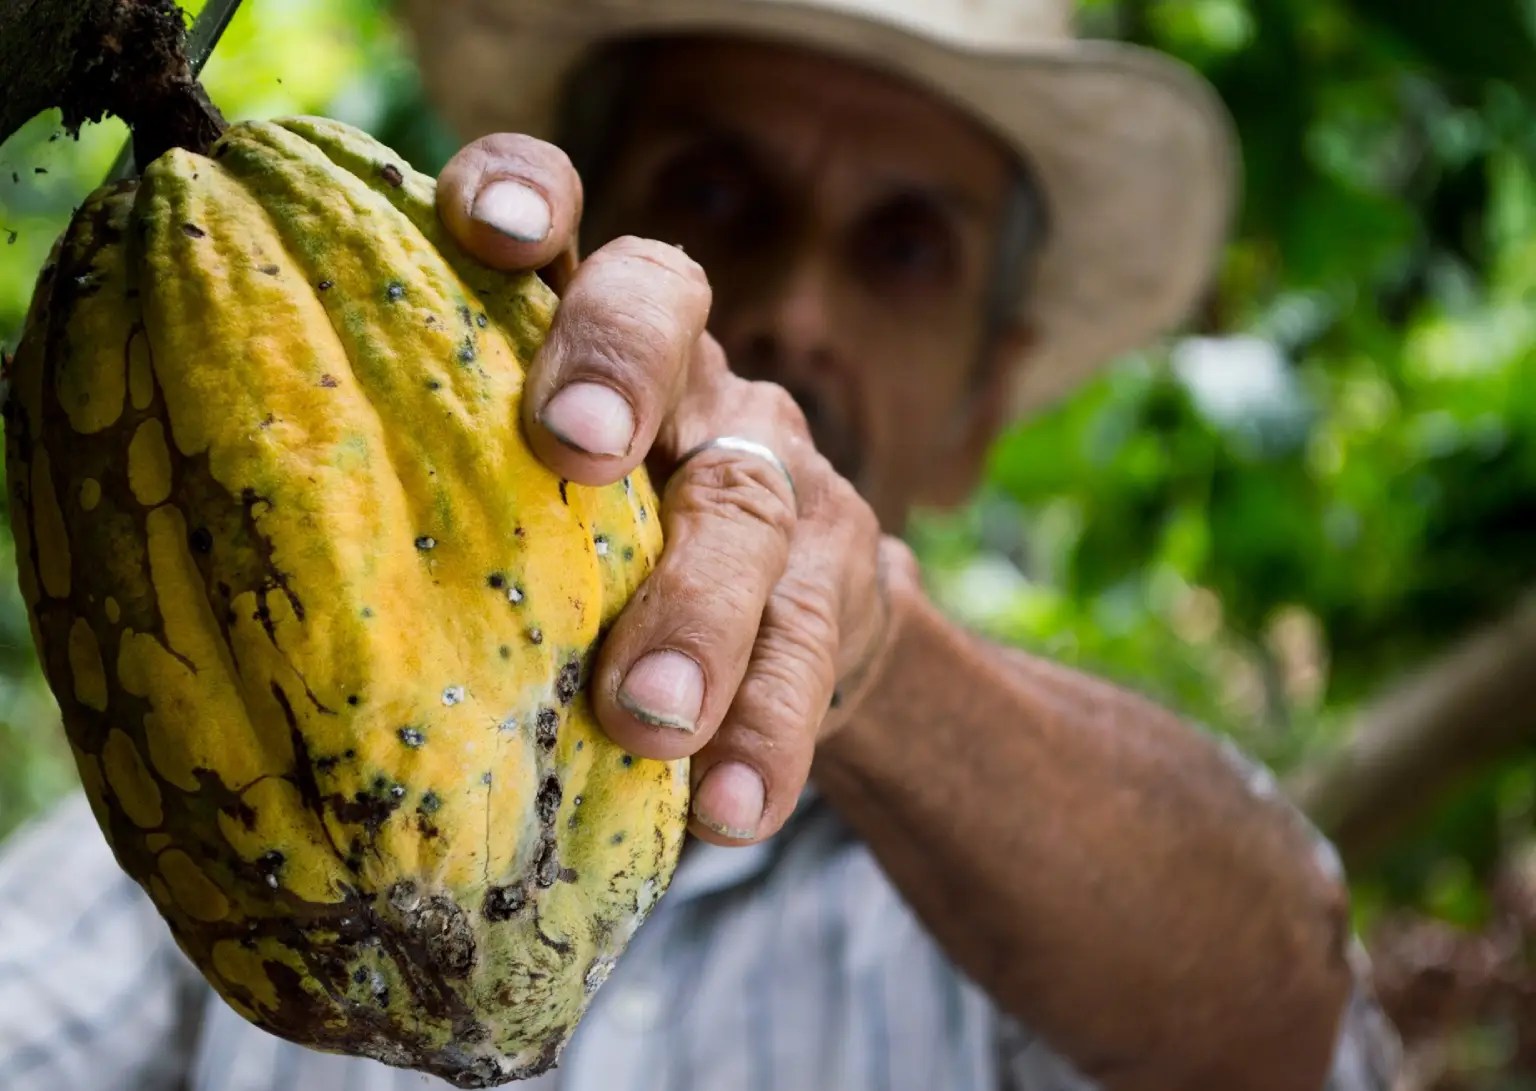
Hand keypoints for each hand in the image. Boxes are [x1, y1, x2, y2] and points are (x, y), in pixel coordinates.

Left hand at [437, 134, 912, 845]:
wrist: (788, 631)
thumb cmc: (595, 569)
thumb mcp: (521, 513)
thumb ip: (440, 506)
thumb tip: (225, 594)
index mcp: (583, 339)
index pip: (560, 217)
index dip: (525, 193)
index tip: (483, 227)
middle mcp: (686, 377)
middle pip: (666, 311)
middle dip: (616, 365)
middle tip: (572, 448)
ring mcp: (775, 470)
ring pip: (748, 503)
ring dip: (699, 611)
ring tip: (649, 718)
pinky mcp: (840, 579)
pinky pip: (811, 650)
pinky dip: (767, 732)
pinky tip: (730, 811)